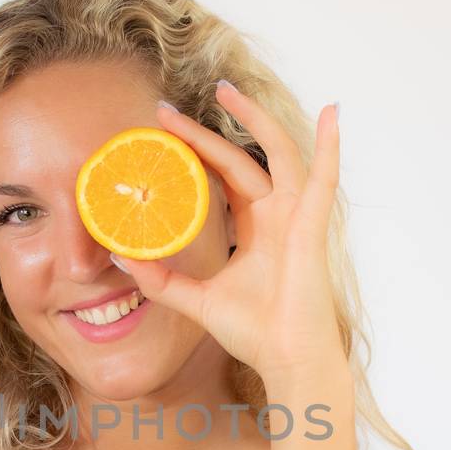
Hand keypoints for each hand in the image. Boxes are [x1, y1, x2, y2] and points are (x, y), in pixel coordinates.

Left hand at [113, 81, 345, 382]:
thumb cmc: (254, 331)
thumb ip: (160, 280)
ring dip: (254, 119)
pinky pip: (323, 179)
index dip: (194, 150)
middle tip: (166, 109)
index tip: (160, 130)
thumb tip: (119, 257)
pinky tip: (332, 112)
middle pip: (239, 156)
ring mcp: (296, 216)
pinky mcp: (311, 226)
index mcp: (254, 226)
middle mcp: (276, 213)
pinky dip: (330, 145)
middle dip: (204, 130)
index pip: (221, 174)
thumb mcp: (196, 299)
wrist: (286, 359)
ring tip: (227, 90)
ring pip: (277, 152)